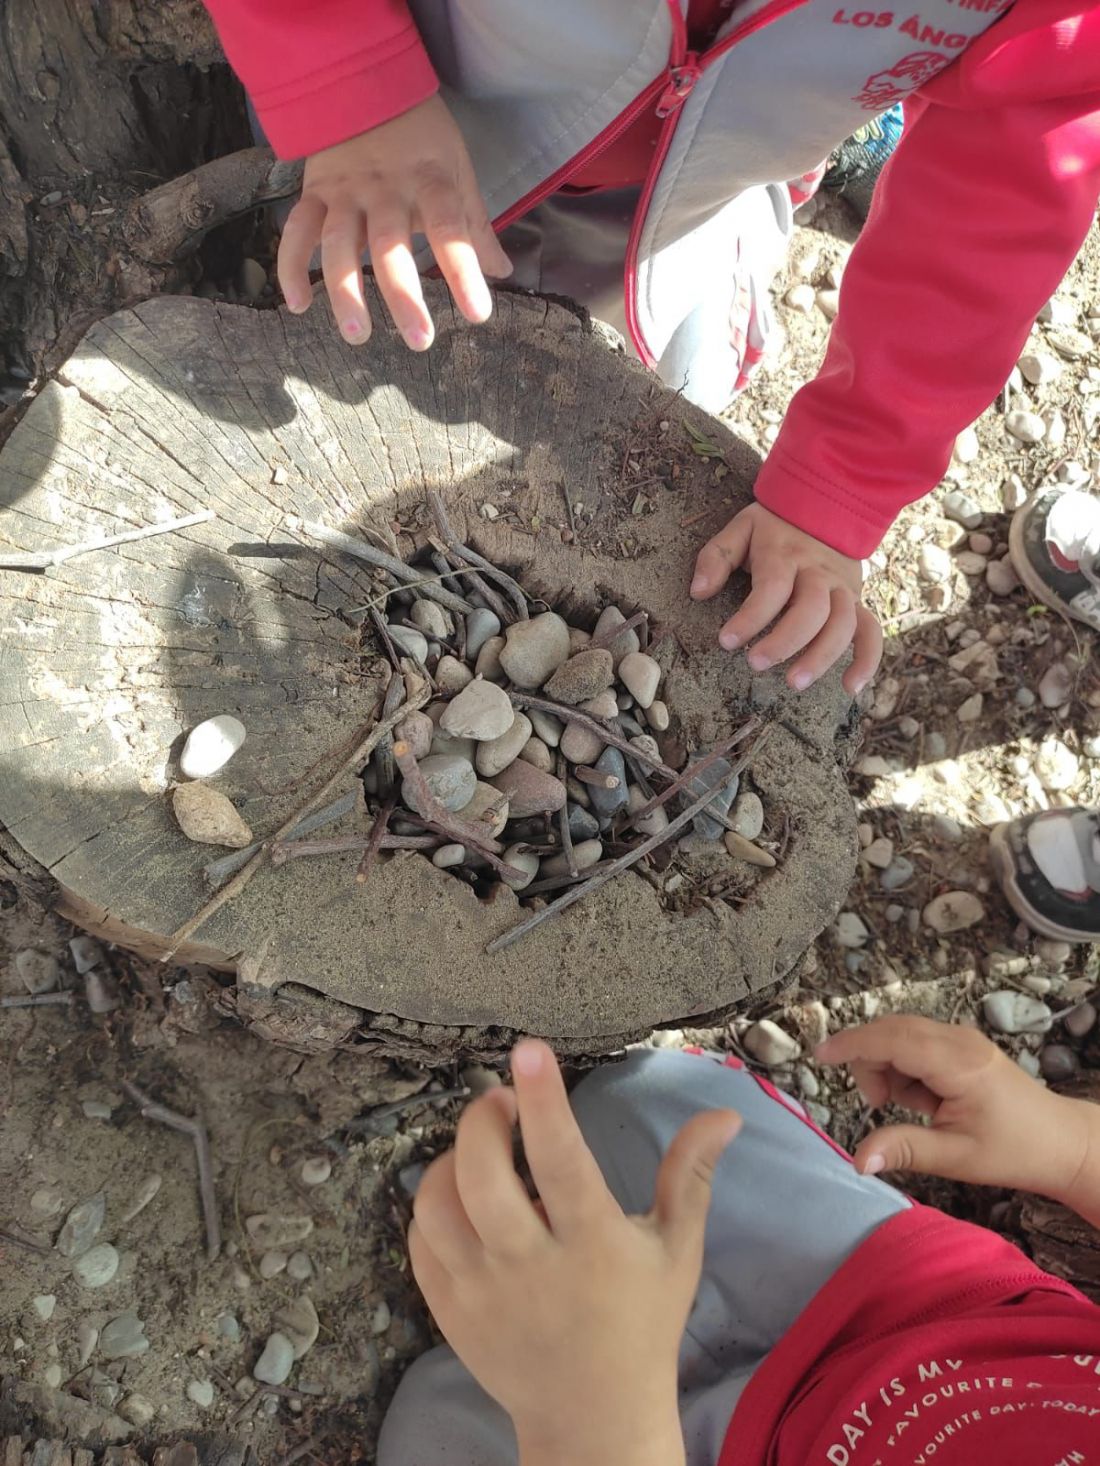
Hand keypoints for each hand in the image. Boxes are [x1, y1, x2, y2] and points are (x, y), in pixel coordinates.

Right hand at [278, 95, 511, 348]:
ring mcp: (344, 191)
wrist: (361, 79)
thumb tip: (501, 271)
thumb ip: (474, 224)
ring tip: (356, 334)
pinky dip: (291, 267)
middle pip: (391, 244)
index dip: (464, 271)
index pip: (451, 229)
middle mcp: (385, 189)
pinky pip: (297, 232)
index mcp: (429, 181)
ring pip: (339, 243)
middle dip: (403, 295)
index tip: (478, 314)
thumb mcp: (457, 169)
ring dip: (344, 290)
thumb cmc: (420, 136)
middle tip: (418, 341)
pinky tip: (298, 305)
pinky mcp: (313, 193)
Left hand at [409, 1040, 739, 1465]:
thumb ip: (690, 1174)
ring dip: (450, 1159)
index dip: (542, 1100)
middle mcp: (530, 1267)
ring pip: (437, 1207)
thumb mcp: (676, 1249)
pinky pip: (419, 1243)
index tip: (529, 1051)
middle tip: (502, 1101)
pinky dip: (431, 1205)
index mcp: (592, 1245)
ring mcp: (481, 1293)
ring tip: (479, 1147)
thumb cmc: (641, 1323)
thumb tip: (724, 1113)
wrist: (594, 1420)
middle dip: (484, 1120)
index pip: (559, 1159)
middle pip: (482, 1177)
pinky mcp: (449, 1312)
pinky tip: (460, 1194)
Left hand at [690, 503, 881, 693]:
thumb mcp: (741, 528)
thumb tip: (698, 592)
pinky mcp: (858, 600)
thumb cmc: (774, 527)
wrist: (828, 504)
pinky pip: (871, 631)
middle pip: (811, 610)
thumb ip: (717, 557)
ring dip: (822, 656)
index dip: (750, 617)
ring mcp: (843, 588)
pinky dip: (867, 660)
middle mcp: (818, 574)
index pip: (771, 588)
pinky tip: (850, 687)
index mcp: (785, 555)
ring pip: (843, 624)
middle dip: (784, 641)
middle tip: (755, 663)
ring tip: (794, 683)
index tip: (726, 641)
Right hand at [817, 1016, 1091, 1203]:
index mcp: (959, 1064)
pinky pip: (916, 1044)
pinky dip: (904, 1068)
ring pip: (901, 1036)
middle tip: (878, 1104)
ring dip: (887, 1066)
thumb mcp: (957, 1158)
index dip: (853, 1044)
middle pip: (891, 1031)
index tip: (819, 1054)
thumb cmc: (1015, 1151)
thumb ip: (904, 1150)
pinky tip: (921, 1100)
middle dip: (869, 1061)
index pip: (893, 1039)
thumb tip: (857, 1159)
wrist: (1063, 1143)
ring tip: (906, 1107)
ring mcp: (962, 1040)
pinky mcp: (962, 1046)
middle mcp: (959, 1040)